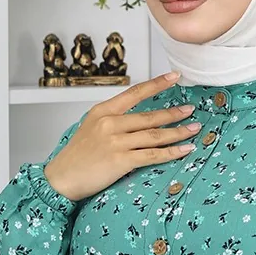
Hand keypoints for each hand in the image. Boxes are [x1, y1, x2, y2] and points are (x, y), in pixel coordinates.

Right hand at [44, 71, 200, 201]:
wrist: (61, 178)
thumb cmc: (76, 156)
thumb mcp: (90, 128)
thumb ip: (113, 120)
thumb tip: (137, 118)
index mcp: (103, 111)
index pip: (135, 93)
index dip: (157, 84)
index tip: (174, 76)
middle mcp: (110, 123)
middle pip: (150, 115)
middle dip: (174, 113)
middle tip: (191, 110)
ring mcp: (115, 142)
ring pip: (155, 135)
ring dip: (178, 132)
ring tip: (194, 129)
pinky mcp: (120, 160)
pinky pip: (152, 155)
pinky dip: (171, 152)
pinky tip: (185, 149)